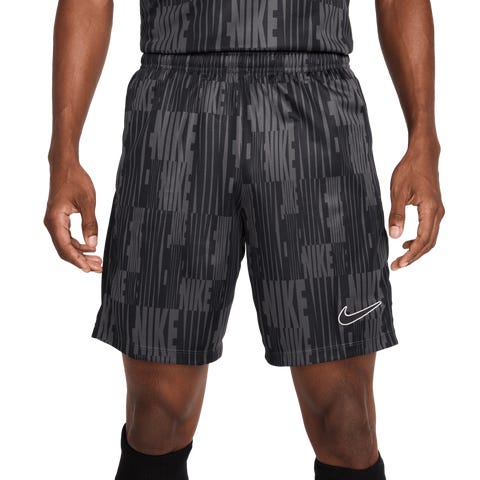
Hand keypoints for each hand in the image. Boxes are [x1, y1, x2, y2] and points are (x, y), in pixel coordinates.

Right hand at [44, 158, 102, 272]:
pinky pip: (67, 238)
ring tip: (98, 261)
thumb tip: (93, 245)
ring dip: (81, 254)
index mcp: (55, 220)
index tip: (89, 269)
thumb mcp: (88, 202)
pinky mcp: (60, 220)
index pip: (65, 247)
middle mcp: (52, 223)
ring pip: (66, 245)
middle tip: (99, 268)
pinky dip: (79, 245)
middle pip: (65, 250)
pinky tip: (91, 248)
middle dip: (81, 261)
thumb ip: (90, 224)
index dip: (77, 260)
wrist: (65, 166)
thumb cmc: (75, 180)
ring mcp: (55, 222)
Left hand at [388, 138, 444, 270]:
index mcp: (430, 210)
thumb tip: (394, 236)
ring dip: (417, 250)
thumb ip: (396, 215)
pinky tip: (406, 242)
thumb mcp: (398, 192)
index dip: (411, 255)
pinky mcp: (434, 208)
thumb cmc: (410, 170)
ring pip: (430, 238)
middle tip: (397, 266)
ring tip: (401, 258)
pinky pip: (429, 230)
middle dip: (413, 257)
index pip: (422, 240)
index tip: (398, 263)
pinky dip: (420, 240)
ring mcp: (437, 210)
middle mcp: (437, 212)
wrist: (423, 154)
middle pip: (428, 243)